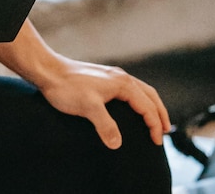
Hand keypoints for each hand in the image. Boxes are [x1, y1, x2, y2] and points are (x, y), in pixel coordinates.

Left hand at [36, 56, 170, 149]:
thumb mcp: (88, 107)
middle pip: (150, 95)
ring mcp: (112, 76)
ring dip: (150, 106)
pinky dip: (138, 100)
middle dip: (159, 113)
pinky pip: (129, 90)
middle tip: (165, 132)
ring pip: (140, 91)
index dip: (154, 125)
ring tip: (154, 121)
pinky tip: (131, 108)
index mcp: (123, 83)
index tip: (156, 142)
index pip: (147, 106)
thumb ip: (105, 125)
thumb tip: (117, 144)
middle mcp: (121, 77)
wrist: (48, 71)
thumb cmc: (67, 87)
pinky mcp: (103, 79)